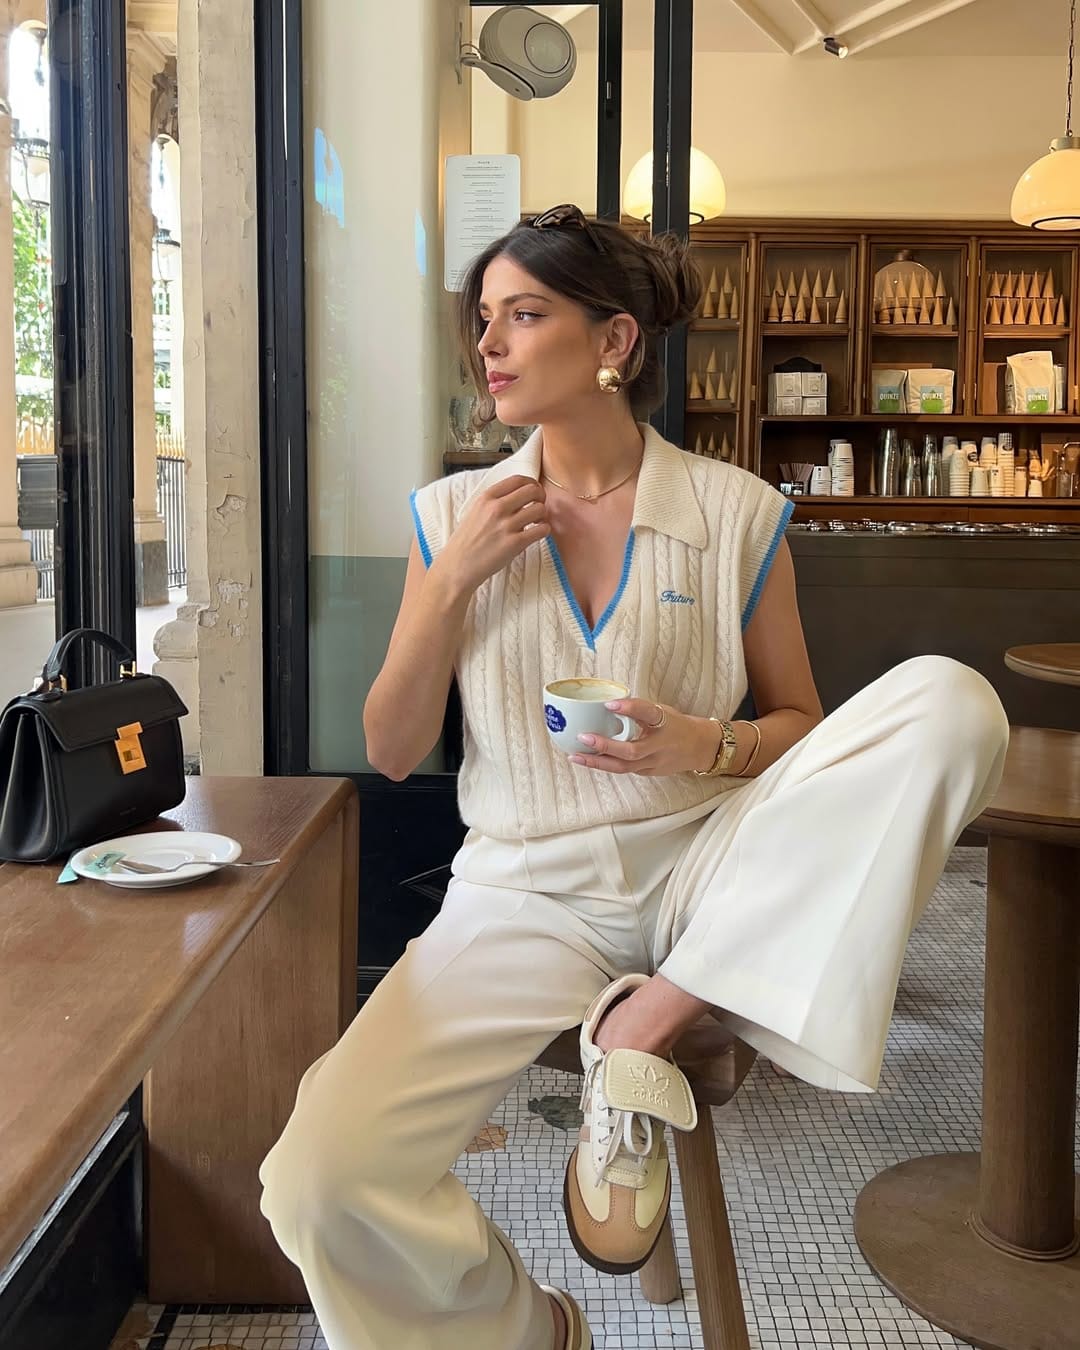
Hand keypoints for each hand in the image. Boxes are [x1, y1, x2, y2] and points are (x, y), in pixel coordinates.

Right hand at [435, 475, 549, 595]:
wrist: (457, 566)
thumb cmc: (465, 542)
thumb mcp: (474, 512)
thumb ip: (493, 502)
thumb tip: (516, 496)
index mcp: (486, 497)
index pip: (518, 479)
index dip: (531, 484)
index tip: (532, 492)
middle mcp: (497, 508)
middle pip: (532, 490)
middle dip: (540, 497)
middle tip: (537, 506)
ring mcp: (506, 525)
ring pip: (540, 509)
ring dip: (543, 515)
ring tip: (536, 523)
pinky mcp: (515, 543)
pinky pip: (542, 529)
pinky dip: (544, 530)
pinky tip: (536, 534)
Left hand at [568, 698, 719, 776]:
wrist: (700, 748)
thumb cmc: (676, 725)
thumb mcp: (663, 711)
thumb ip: (639, 710)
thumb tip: (606, 704)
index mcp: (666, 723)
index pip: (648, 713)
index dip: (630, 708)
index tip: (610, 704)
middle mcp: (660, 745)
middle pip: (631, 751)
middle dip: (605, 746)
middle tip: (583, 737)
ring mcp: (654, 762)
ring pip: (624, 767)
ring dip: (597, 762)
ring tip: (575, 756)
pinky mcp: (648, 772)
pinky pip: (624, 770)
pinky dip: (605, 765)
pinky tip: (587, 760)